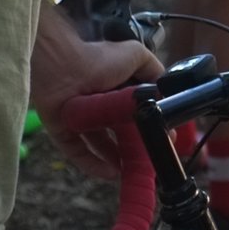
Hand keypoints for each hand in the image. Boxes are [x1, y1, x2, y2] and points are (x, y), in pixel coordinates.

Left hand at [32, 35, 162, 179]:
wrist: (62, 66)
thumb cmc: (97, 58)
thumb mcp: (136, 56)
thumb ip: (154, 70)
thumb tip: (166, 90)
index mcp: (116, 86)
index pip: (135, 110)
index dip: (150, 123)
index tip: (165, 136)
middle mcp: (98, 103)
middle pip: (120, 130)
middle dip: (136, 145)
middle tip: (150, 158)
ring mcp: (80, 119)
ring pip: (101, 144)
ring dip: (116, 158)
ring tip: (131, 171)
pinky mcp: (63, 132)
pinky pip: (79, 152)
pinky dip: (93, 164)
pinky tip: (110, 173)